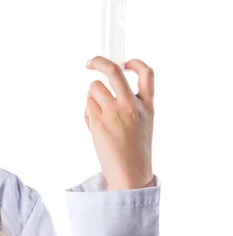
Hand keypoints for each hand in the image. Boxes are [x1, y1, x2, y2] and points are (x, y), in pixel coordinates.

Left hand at [84, 56, 154, 189]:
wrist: (130, 174)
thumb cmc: (133, 150)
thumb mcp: (143, 123)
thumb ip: (130, 104)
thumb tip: (105, 85)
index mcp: (148, 106)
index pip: (147, 74)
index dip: (134, 62)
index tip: (124, 61)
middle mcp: (132, 105)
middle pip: (113, 71)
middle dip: (98, 61)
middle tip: (90, 63)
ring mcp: (115, 112)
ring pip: (94, 88)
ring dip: (92, 97)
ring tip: (99, 117)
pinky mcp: (99, 120)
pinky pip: (88, 105)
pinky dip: (88, 112)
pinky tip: (95, 129)